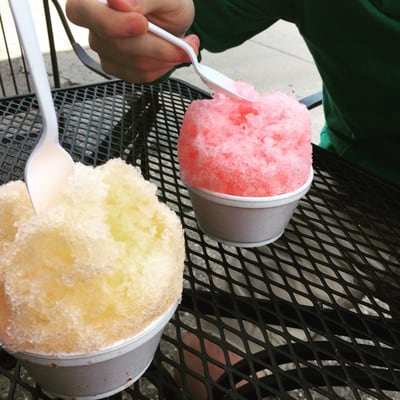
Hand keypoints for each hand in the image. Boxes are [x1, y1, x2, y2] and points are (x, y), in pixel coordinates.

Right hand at [66, 0, 198, 81]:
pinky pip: (138, 75)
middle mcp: (93, 21)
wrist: (172, 20)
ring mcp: (102, 46)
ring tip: (184, 46)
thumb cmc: (165, 1)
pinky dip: (162, 68)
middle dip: (154, 46)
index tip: (142, 24)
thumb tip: (120, 3)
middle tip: (182, 45)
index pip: (82, 10)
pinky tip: (170, 55)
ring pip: (132, 62)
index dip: (112, 23)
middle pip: (114, 43)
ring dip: (165, 58)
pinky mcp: (115, 66)